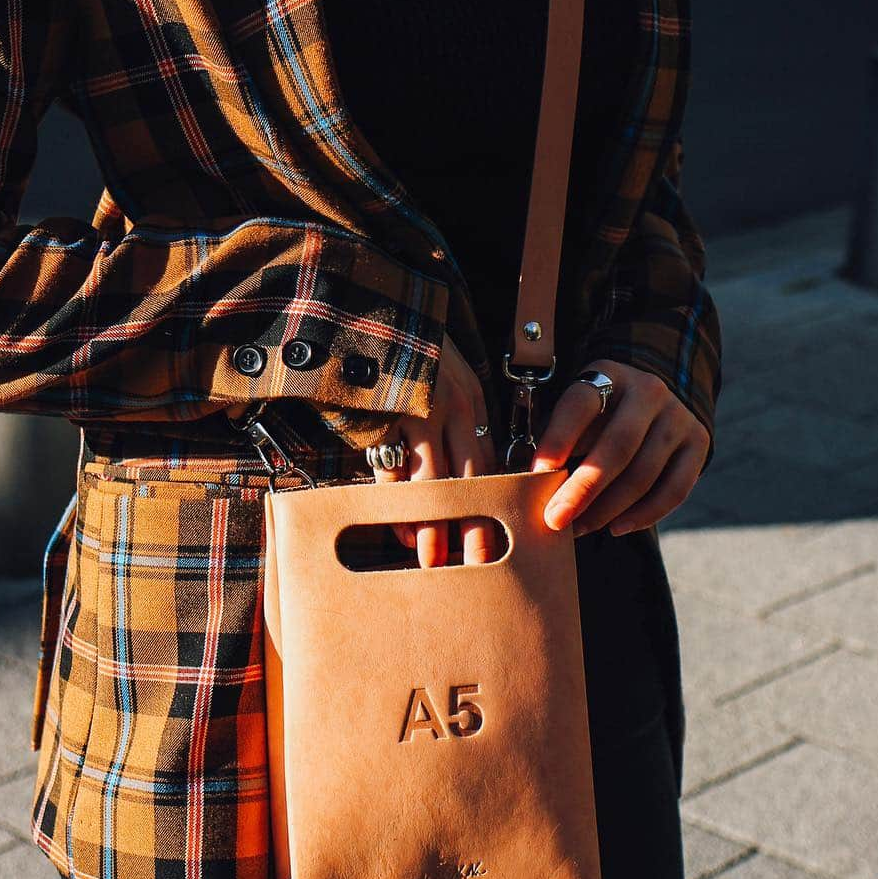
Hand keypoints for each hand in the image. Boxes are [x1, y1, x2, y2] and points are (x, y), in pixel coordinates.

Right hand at [369, 332, 498, 567]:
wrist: (376, 311)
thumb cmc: (414, 356)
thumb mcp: (448, 382)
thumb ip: (457, 425)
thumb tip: (461, 481)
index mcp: (471, 403)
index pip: (489, 465)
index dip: (494, 506)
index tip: (501, 542)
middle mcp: (451, 409)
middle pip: (468, 479)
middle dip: (473, 526)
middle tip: (478, 567)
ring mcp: (417, 412)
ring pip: (430, 480)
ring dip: (431, 523)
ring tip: (432, 560)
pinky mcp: (384, 414)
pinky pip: (391, 465)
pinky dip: (395, 499)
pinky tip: (397, 525)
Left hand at [530, 360, 709, 536]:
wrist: (653, 400)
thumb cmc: (600, 413)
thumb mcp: (578, 411)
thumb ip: (559, 440)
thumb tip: (533, 484)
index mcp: (608, 375)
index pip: (580, 406)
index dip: (558, 440)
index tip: (536, 474)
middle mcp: (648, 391)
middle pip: (617, 446)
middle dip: (583, 489)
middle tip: (556, 519)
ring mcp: (677, 416)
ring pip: (644, 473)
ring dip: (608, 509)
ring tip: (581, 527)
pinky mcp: (698, 443)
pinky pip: (675, 489)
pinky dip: (645, 515)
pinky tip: (617, 527)